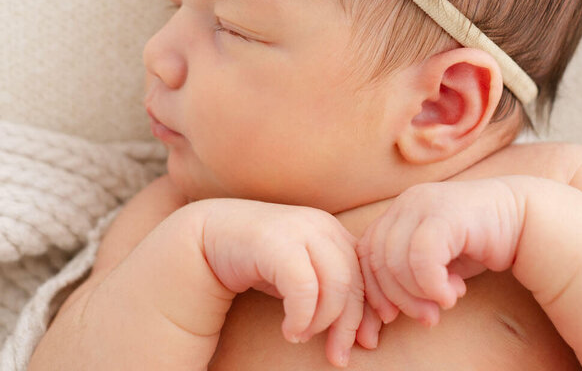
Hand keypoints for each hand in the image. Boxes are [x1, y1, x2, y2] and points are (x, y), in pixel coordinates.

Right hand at [199, 200, 377, 366]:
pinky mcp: (277, 242)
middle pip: (354, 282)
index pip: (367, 275)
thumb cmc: (260, 260)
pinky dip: (302, 317)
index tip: (368, 342)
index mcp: (335, 232)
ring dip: (322, 322)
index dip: (372, 311)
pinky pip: (305, 288)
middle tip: (338, 356)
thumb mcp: (302, 275)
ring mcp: (301, 230)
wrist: (209, 236)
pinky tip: (289, 331)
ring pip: (336, 285)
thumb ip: (330, 294)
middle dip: (350, 325)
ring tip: (301, 337)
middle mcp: (323, 226)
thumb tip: (366, 335)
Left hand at [356, 178, 525, 326]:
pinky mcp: (445, 212)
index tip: (386, 322)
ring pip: (396, 261)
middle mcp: (406, 203)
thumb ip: (405, 283)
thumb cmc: (476, 245)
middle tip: (426, 319)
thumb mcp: (433, 265)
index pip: (364, 256)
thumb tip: (375, 322)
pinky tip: (453, 293)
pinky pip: (422, 257)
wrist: (523, 221)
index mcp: (397, 213)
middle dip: (396, 299)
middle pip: (377, 261)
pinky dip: (432, 285)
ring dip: (418, 295)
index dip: (371, 293)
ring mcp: (424, 203)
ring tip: (444, 304)